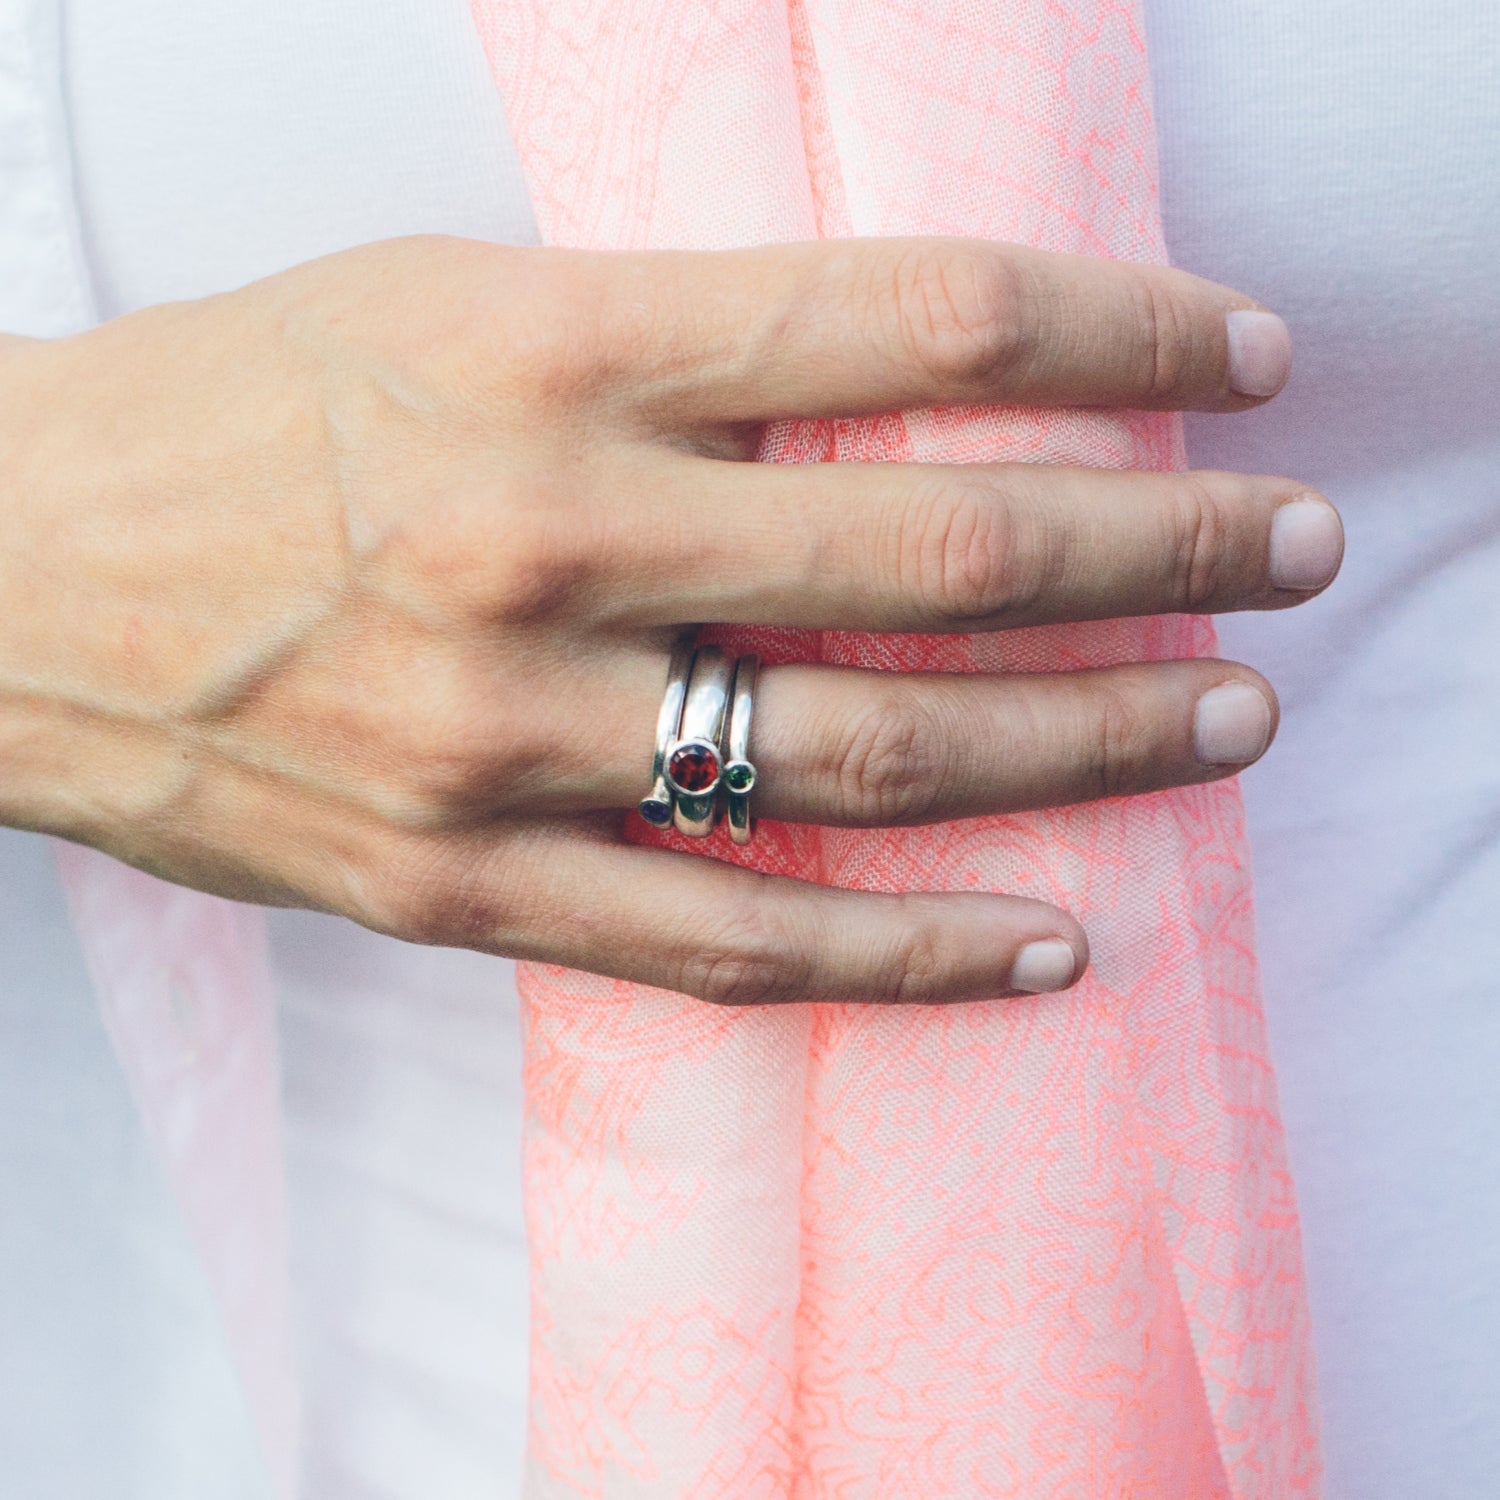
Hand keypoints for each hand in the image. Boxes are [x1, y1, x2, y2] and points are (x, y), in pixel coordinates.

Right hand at [0, 235, 1339, 1004]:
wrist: (5, 571)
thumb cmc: (233, 410)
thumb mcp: (453, 303)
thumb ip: (676, 341)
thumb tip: (899, 387)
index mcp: (550, 348)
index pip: (917, 318)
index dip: (1120, 334)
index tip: (1244, 357)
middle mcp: (548, 537)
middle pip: (939, 550)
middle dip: (1163, 549)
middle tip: (1298, 551)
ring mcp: (509, 733)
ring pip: (869, 755)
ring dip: (1085, 743)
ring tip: (1226, 727)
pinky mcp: (462, 882)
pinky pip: (734, 936)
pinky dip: (910, 949)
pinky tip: (1049, 941)